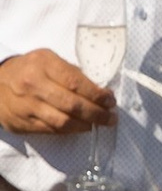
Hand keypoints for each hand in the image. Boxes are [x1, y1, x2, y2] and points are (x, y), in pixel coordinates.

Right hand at [0, 51, 114, 138]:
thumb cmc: (28, 69)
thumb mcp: (47, 60)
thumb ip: (71, 72)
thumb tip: (99, 90)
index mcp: (43, 64)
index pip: (75, 82)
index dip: (96, 94)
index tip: (110, 100)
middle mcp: (33, 84)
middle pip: (72, 104)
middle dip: (96, 113)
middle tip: (110, 117)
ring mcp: (26, 105)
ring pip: (63, 122)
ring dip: (85, 125)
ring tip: (98, 124)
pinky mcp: (22, 122)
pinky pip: (52, 130)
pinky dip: (70, 131)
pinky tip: (80, 127)